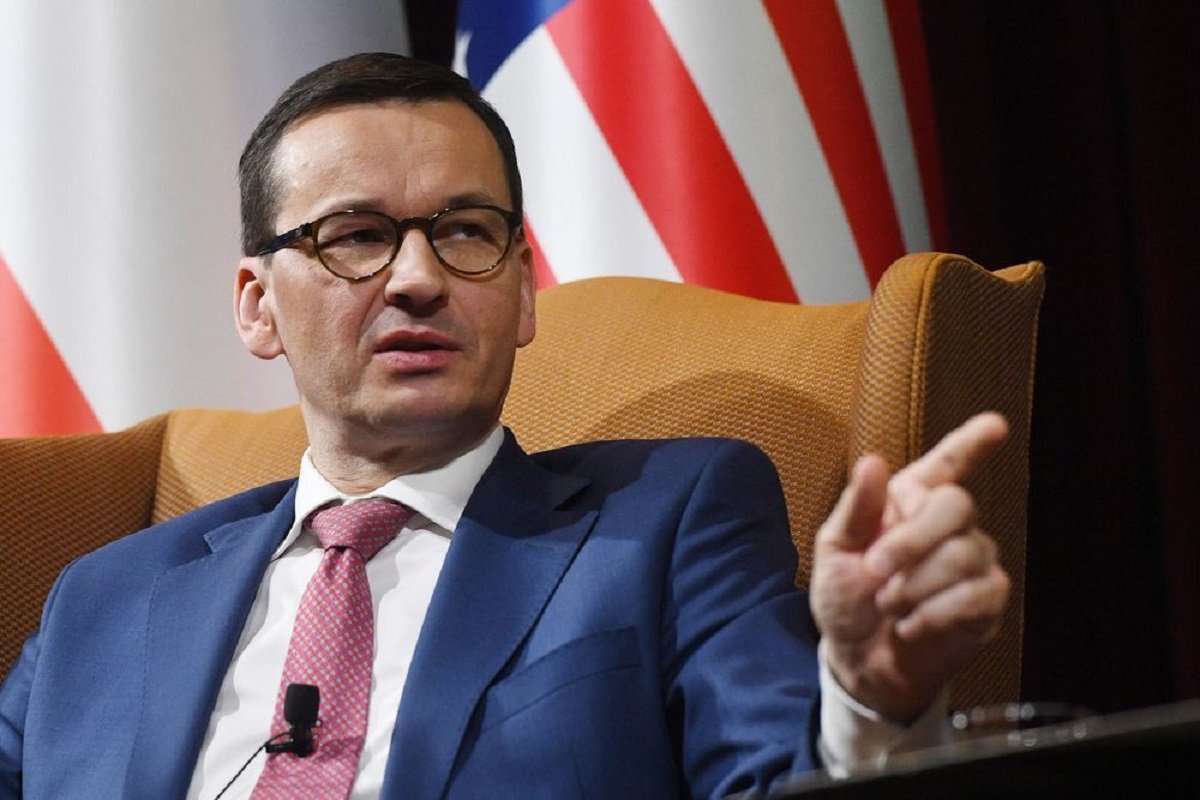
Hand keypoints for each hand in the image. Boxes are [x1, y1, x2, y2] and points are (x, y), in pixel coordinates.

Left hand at [809, 412, 1011, 721]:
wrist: (857, 660)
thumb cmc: (845, 598)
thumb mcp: (834, 551)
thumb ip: (856, 508)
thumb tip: (873, 462)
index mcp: (908, 502)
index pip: (946, 465)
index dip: (971, 443)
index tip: (995, 424)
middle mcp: (947, 526)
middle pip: (958, 505)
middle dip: (912, 540)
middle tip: (876, 571)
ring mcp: (973, 563)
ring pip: (965, 554)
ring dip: (916, 585)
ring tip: (889, 605)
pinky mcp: (987, 603)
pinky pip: (977, 594)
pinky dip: (933, 613)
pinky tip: (910, 625)